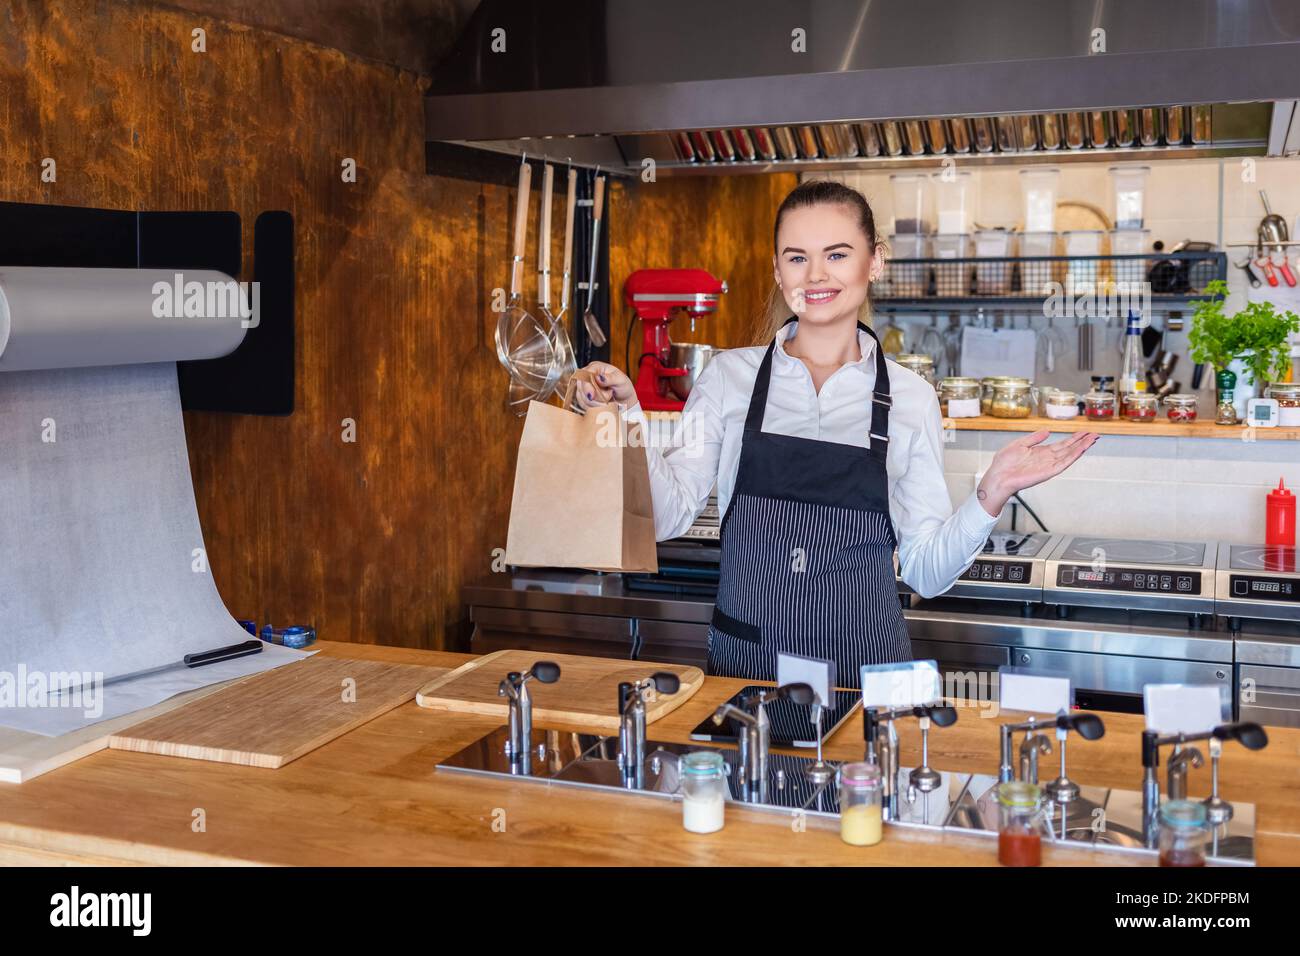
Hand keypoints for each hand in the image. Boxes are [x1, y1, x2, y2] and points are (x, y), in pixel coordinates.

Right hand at [568, 362, 636, 411]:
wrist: (624, 398)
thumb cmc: (622, 386)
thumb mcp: (621, 380)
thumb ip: (610, 378)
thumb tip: (599, 378)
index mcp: (595, 367)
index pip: (585, 375)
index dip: (587, 386)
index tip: (592, 396)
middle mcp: (587, 375)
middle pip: (582, 387)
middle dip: (594, 397)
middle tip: (608, 397)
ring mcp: (584, 386)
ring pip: (582, 397)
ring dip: (595, 403)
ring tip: (607, 400)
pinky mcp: (583, 397)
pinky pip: (582, 404)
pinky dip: (592, 406)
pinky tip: (601, 404)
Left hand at [977, 430, 1098, 515]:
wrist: (998, 476)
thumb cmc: (1004, 463)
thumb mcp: (1019, 444)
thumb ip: (1034, 438)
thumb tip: (1048, 430)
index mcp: (1041, 452)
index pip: (1062, 444)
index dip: (1074, 438)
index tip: (1085, 432)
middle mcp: (1048, 459)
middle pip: (1069, 449)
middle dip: (1082, 441)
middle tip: (1095, 434)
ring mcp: (1049, 466)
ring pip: (1069, 455)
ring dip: (1081, 447)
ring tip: (1093, 439)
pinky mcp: (1047, 472)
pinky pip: (1063, 463)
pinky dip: (1073, 456)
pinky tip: (1081, 449)